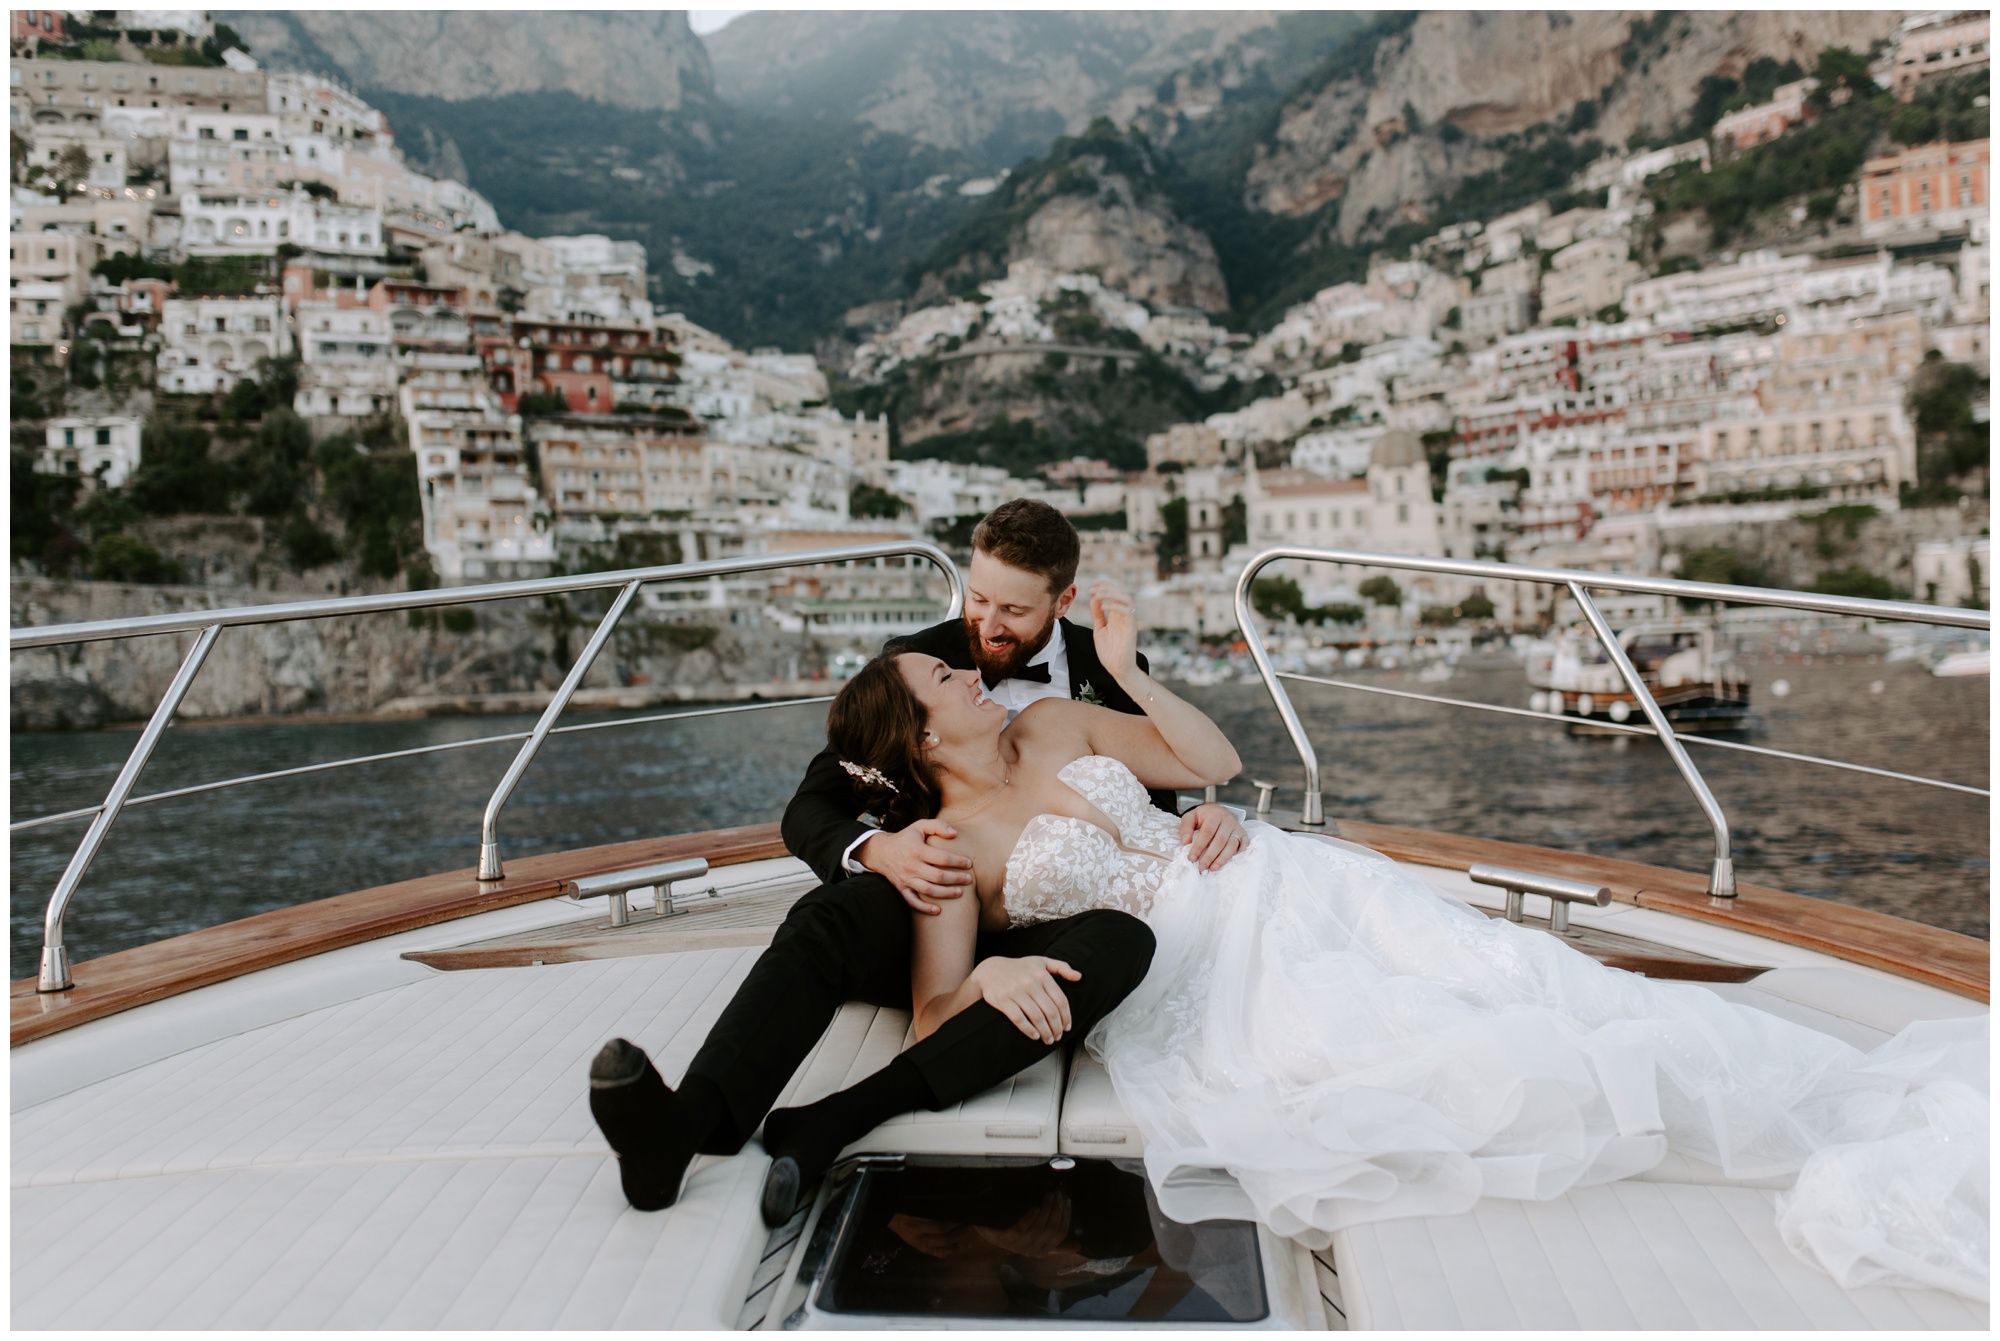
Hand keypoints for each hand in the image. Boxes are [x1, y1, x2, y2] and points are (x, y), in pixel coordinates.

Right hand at [859, 819, 973, 914]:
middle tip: (969, 879)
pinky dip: (924, 908)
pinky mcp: (902, 889)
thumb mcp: (920, 826)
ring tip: (960, 893)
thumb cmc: (906, 838)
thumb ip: (938, 826)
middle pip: (938, 876)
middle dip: (956, 879)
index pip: (942, 857)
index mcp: (917, 850)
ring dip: (946, 893)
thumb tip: (954, 834)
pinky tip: (938, 910)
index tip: (969, 863)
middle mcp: (911, 866)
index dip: (958, 861)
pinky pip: (912, 902)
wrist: (881, 852)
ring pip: (928, 890)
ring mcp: (906, 879)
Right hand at [889, 1213, 977, 1258]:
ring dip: (955, 1243)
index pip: (938, 1227)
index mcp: (916, 1225)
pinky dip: (946, 1252)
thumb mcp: (914, 1205)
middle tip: (968, 1225)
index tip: (962, 1216)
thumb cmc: (903, 1207)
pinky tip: (955, 1248)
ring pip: (940, 1248)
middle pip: (942, 1238)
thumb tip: (949, 1203)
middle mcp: (918, 1238)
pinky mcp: (919, 1248)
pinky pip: (935, 1253)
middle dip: (957, 1233)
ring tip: (966, 1235)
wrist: (890, 1218)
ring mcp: (919, 1245)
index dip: (952, 1224)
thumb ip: (929, 1207)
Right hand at [970, 956, 1080, 1042]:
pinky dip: (1029, 1030)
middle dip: (1057, 1028)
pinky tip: (1034, 1035)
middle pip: (1050, 1011)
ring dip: (1045, 1032)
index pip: (1060, 1000)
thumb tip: (1079, 976)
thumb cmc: (1019, 968)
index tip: (1067, 1026)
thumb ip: (1061, 967)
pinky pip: (1019, 1019)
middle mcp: (1030, 982)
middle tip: (1058, 1036)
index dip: (1066, 1017)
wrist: (990, 969)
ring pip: (1036, 1017)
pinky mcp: (1003, 1000)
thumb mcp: (1041, 961)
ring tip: (1048, 1039)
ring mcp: (1015, 991)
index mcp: (1042, 974)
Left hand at [976, 1191, 1073, 1257]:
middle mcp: (1032, 1250)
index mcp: (1042, 1251)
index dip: (1066, 1218)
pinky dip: (1031, 1217)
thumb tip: (1077, 1246)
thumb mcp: (1036, 1240)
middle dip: (1057, 1210)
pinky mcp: (1009, 1238)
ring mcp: (1020, 1245)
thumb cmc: (1015, 1234)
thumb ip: (1056, 1244)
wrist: (988, 1231)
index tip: (1067, 1201)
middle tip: (1058, 1194)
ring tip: (1049, 1195)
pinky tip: (1035, 1206)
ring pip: (1040, 1227)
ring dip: (1046, 1209)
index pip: (1060, 1235)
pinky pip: (1023, 1228)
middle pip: (1051, 1229)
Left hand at [1089, 581, 1139, 682]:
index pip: (1114, 594)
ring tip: (1098, 594)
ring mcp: (1128, 621)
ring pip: (1126, 598)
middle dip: (1107, 586)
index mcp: (1116, 615)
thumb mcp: (1099, 629)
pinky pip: (1127, 611)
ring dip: (1111, 593)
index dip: (1105, 586)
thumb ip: (1098, 615)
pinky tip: (1103, 606)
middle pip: (1121, 592)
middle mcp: (1123, 616)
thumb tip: (1094, 599)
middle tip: (1092, 588)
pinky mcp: (1131, 628)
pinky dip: (1115, 606)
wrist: (1117, 669)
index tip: (1093, 583)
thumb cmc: (1109, 651)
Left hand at [1180, 803, 1246, 872]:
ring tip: (1213, 869)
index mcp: (1214, 815)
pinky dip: (1239, 855)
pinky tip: (1230, 864)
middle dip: (1210, 856)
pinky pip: (1243, 845)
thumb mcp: (1190, 817)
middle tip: (1201, 868)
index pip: (1207, 833)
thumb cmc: (1203, 816)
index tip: (1191, 858)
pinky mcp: (1242, 834)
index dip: (1199, 847)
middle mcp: (1227, 821)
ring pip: (1231, 845)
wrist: (1217, 810)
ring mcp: (1237, 827)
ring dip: (1222, 859)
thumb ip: (1186, 828)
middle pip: (1219, 841)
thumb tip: (1186, 842)